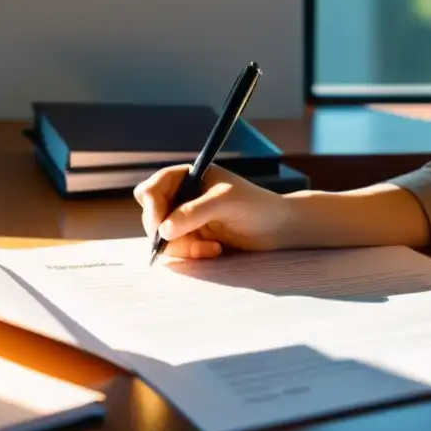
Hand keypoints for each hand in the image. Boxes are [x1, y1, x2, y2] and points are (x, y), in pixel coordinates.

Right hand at [133, 164, 293, 259]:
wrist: (279, 229)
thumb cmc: (257, 206)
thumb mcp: (225, 203)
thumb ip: (193, 213)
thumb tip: (163, 230)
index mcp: (189, 176)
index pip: (152, 189)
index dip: (152, 207)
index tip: (161, 226)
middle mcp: (184, 196)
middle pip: (152, 215)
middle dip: (166, 232)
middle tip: (182, 242)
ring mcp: (187, 219)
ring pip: (163, 237)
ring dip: (182, 247)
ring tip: (210, 248)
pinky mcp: (194, 238)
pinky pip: (178, 250)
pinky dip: (192, 254)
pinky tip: (214, 250)